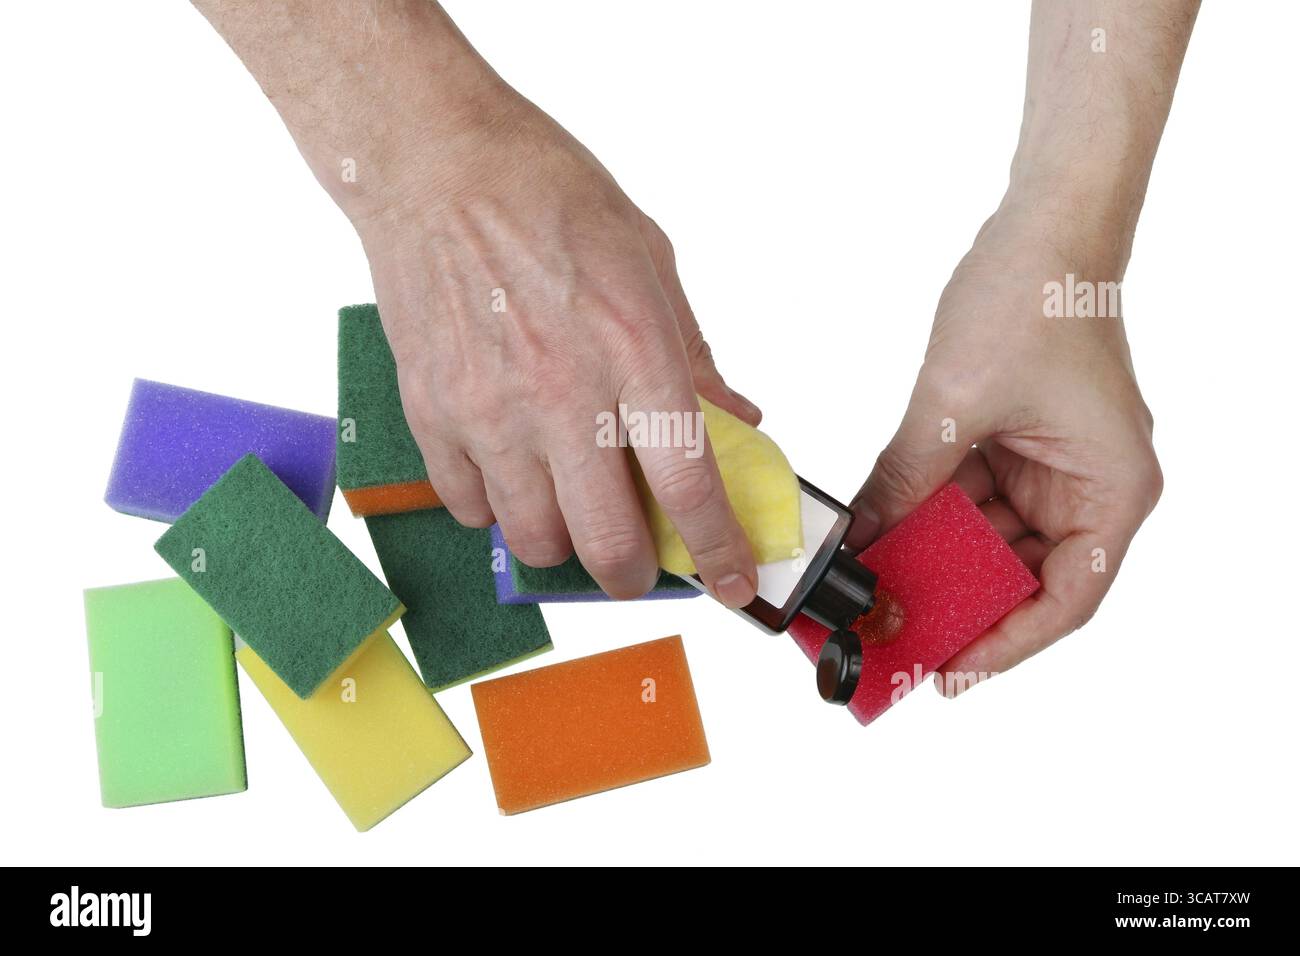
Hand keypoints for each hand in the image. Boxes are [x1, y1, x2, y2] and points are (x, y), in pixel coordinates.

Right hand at [354, 91, 760, 603]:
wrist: (434, 163)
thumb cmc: (546, 195)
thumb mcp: (647, 260)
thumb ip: (692, 355)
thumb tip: (734, 418)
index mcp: (632, 349)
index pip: (688, 484)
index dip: (719, 549)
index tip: (731, 581)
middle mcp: (562, 394)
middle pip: (606, 540)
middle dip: (635, 573)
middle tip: (641, 562)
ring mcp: (489, 411)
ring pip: (533, 539)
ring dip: (564, 542)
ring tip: (572, 507)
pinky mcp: (432, 414)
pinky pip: (468, 508)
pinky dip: (497, 509)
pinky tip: (512, 472)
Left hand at [847, 206, 1162, 692]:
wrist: (1042, 221)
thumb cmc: (1033, 296)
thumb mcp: (954, 405)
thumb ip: (906, 481)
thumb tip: (862, 543)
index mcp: (1111, 490)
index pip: (1064, 599)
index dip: (1005, 646)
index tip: (948, 673)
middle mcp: (1086, 487)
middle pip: (1019, 575)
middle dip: (954, 603)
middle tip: (892, 637)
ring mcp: (1048, 467)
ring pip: (985, 540)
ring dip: (930, 559)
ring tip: (874, 591)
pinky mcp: (1013, 444)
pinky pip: (966, 498)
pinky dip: (924, 515)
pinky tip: (877, 534)